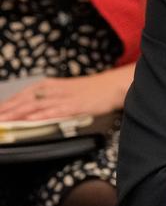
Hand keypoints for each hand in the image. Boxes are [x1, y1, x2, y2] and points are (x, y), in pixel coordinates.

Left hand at [0, 66, 133, 120]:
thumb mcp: (70, 90)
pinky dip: (41, 115)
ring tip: (4, 120)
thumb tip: (40, 108)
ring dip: (18, 113)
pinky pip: (55, 111)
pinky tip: (30, 120)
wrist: (115, 86)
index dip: (10, 102)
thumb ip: (54, 97)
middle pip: (26, 99)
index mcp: (53, 85)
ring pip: (36, 105)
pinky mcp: (75, 106)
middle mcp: (56, 90)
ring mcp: (65, 98)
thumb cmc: (95, 89)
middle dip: (8, 108)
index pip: (25, 93)